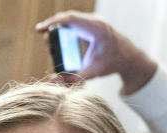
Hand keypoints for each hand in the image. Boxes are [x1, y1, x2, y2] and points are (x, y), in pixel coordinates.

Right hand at [36, 11, 156, 93]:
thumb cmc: (111, 64)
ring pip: (69, 18)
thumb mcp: (92, 73)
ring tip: (49, 43)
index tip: (39, 30)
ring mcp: (94, 20)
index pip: (70, 19)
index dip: (52, 22)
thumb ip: (72, 78)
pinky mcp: (92, 22)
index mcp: (96, 28)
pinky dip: (62, 27)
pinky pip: (73, 20)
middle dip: (52, 28)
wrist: (128, 57)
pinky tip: (54, 35)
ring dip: (56, 27)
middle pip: (67, 17)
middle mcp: (95, 20)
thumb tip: (52, 79)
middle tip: (45, 42)